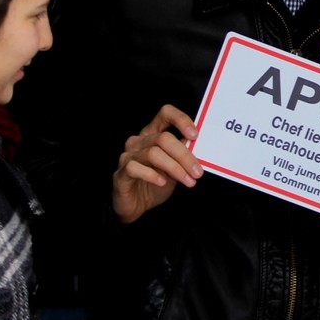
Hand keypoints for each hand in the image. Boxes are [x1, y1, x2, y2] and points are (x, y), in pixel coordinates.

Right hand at [112, 104, 203, 223]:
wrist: (137, 206)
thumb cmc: (157, 182)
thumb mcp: (175, 168)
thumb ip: (183, 155)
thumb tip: (199, 146)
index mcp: (153, 134)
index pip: (165, 114)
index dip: (181, 120)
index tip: (195, 135)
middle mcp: (139, 141)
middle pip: (164, 138)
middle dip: (184, 155)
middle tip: (198, 172)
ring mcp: (128, 156)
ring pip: (153, 153)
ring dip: (174, 168)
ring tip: (188, 181)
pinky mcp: (121, 173)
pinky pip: (135, 168)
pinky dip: (152, 175)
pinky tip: (163, 182)